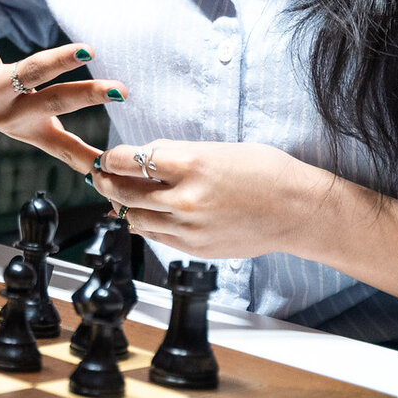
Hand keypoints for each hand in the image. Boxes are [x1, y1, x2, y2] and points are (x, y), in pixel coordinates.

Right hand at [0, 0, 126, 172]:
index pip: (31, 72)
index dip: (59, 61)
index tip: (88, 49)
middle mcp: (8, 114)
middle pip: (54, 103)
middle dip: (88, 95)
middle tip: (121, 89)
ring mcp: (23, 130)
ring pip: (60, 140)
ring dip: (90, 147)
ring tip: (121, 154)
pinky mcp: (35, 136)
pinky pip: (62, 151)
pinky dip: (85, 162)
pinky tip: (109, 172)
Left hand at [88, 140, 324, 259]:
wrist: (297, 210)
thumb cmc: (264, 171)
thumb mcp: (216, 149)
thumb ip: (176, 154)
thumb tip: (143, 157)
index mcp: (191, 164)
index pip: (129, 160)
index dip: (111, 158)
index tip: (107, 157)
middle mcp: (185, 198)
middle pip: (124, 191)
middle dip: (105, 182)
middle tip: (100, 175)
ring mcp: (189, 228)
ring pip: (134, 217)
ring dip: (123, 205)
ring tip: (120, 195)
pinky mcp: (195, 248)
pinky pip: (156, 236)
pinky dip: (146, 224)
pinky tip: (146, 214)